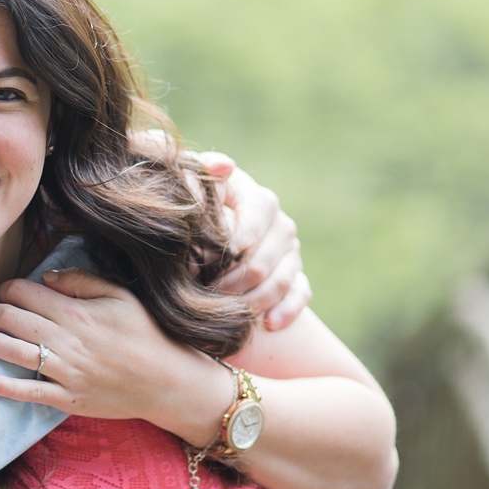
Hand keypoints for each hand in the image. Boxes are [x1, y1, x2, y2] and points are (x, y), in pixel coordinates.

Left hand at [0, 269, 235, 444]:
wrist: (168, 381)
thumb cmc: (146, 333)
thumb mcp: (121, 296)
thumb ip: (83, 281)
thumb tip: (48, 276)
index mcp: (77, 313)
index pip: (27, 294)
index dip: (8, 289)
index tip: (2, 290)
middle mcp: (66, 341)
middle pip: (12, 321)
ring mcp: (66, 372)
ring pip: (14, 353)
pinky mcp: (69, 399)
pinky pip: (30, 393)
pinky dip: (5, 387)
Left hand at [194, 151, 309, 329]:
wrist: (198, 232)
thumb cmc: (189, 204)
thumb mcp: (188, 183)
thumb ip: (199, 173)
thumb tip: (225, 166)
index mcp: (257, 198)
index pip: (258, 216)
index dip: (236, 242)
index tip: (211, 260)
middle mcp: (279, 223)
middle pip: (267, 256)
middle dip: (236, 279)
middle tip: (209, 292)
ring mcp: (289, 252)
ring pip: (282, 280)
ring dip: (255, 299)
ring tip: (229, 312)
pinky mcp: (295, 275)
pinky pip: (300, 294)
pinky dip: (288, 310)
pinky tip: (270, 323)